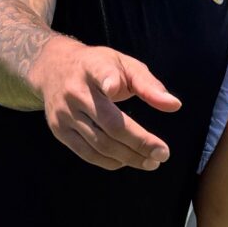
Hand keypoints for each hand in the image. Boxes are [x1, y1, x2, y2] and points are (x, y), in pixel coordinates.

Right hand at [31, 40, 180, 170]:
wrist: (52, 68)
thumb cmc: (98, 67)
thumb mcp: (123, 64)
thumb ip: (148, 85)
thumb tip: (174, 105)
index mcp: (93, 67)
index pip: (100, 72)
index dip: (107, 80)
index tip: (113, 87)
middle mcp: (75, 91)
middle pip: (110, 123)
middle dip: (139, 142)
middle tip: (163, 153)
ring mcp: (64, 113)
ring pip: (99, 143)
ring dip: (129, 157)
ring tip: (152, 162)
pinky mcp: (59, 130)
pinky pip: (87, 153)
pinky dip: (109, 161)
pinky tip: (127, 160)